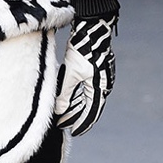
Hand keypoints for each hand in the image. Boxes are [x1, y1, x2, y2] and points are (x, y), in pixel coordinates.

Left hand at [55, 16, 115, 135]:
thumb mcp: (71, 74)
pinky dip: (78, 95)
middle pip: (88, 107)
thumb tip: (60, 111)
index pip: (91, 113)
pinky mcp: (96, 70)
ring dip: (76, 106)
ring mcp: (100, 78)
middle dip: (75, 116)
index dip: (82, 124)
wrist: (92, 29)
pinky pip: (86, 88)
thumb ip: (65, 94)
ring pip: (87, 97)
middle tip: (62, 124)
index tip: (74, 132)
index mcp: (99, 89)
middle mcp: (103, 85)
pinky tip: (69, 98)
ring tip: (64, 113)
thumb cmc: (83, 50)